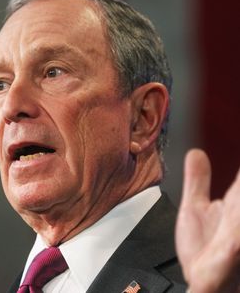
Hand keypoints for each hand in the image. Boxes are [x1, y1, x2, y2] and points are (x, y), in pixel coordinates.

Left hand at [176, 149, 239, 292]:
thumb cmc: (204, 251)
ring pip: (239, 202)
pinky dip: (233, 239)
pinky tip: (232, 237)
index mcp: (238, 202)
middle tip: (234, 196)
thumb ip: (197, 181)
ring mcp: (239, 232)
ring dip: (237, 195)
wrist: (202, 284)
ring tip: (231, 225)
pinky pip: (235, 242)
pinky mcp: (233, 248)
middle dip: (239, 185)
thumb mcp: (195, 208)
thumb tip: (196, 152)